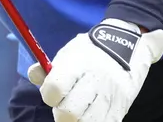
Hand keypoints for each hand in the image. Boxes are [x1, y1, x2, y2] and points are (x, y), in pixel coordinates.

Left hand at [26, 19, 162, 121]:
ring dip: (77, 120)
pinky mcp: (121, 109)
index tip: (52, 93)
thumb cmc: (91, 52)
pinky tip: (90, 113)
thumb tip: (34, 75)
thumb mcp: (70, 52)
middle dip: (61, 112)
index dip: (49, 95)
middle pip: (68, 113)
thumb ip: (49, 67)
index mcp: (79, 63)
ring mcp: (110, 96)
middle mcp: (96, 80)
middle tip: (64, 105)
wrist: (128, 48)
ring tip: (78, 111)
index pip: (55, 89)